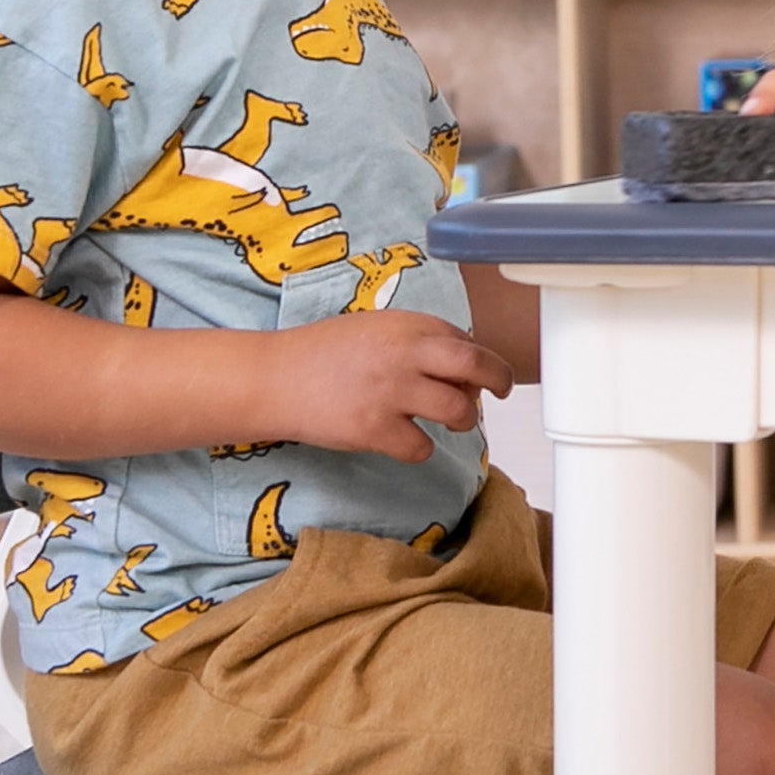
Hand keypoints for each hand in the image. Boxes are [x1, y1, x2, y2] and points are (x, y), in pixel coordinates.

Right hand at [271, 309, 519, 462]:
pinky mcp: (374, 429)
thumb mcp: (375, 329)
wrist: (274, 377)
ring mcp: (390, 393)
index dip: (478, 358)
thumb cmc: (323, 353)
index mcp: (406, 325)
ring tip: (450, 420)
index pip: (466, 340)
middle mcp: (404, 354)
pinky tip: (403, 440)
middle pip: (476, 365)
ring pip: (458, 411)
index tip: (475, 370)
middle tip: (501, 390)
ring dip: (462, 419)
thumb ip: (418, 341)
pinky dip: (420, 449)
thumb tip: (463, 367)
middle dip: (499, 380)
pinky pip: (421, 448)